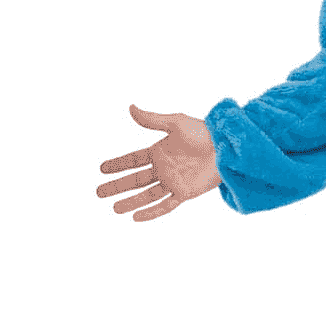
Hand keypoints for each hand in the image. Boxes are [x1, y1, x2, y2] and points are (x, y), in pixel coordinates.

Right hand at [96, 105, 221, 221]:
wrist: (228, 146)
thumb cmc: (204, 132)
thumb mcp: (176, 123)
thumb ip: (153, 119)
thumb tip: (131, 108)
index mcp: (159, 151)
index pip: (133, 160)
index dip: (117, 164)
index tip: (101, 168)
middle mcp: (164, 168)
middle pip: (135, 180)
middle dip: (117, 186)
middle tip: (98, 192)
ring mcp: (174, 181)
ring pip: (147, 195)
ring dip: (130, 202)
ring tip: (114, 208)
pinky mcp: (185, 192)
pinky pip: (166, 205)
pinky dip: (152, 212)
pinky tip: (136, 218)